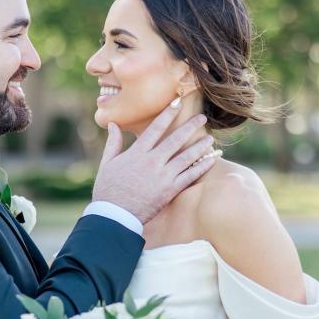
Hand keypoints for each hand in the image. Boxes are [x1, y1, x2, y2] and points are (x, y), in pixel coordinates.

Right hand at [92, 100, 216, 223]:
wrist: (115, 216)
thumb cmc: (108, 190)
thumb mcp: (106, 164)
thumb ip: (113, 143)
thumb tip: (113, 124)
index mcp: (137, 153)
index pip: (155, 128)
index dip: (167, 113)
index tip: (177, 102)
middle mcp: (152, 161)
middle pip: (175, 139)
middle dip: (190, 127)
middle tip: (202, 118)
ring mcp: (163, 176)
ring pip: (186, 157)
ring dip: (200, 146)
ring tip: (210, 139)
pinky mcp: (170, 190)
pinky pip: (190, 176)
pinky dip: (202, 167)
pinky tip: (212, 159)